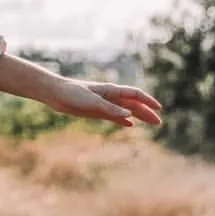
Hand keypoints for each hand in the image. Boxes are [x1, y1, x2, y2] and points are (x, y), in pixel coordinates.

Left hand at [44, 77, 162, 127]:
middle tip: (159, 122)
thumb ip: (111, 109)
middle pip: (134, 104)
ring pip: (126, 110)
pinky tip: (130, 125)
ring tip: (150, 123)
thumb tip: (130, 115)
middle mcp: (110, 96)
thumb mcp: (92, 103)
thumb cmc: (73, 94)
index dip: (148, 101)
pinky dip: (123, 120)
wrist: (56, 94)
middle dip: (147, 112)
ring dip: (139, 116)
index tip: (158, 108)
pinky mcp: (96, 111)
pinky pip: (114, 116)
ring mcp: (104, 104)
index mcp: (111, 90)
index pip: (135, 94)